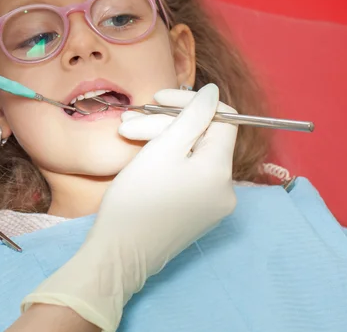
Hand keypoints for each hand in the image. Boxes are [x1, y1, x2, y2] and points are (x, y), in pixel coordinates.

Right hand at [22, 85, 237, 330]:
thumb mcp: (163, 148)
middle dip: (166, 123)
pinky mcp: (198, 214)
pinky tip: (141, 156)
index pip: (222, 119)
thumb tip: (213, 93)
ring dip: (162, 139)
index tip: (158, 97)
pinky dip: (167, 160)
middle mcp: (226, 189)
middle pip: (203, 137)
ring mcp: (213, 204)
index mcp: (221, 171)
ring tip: (126, 135)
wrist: (120, 253)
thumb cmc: (138, 199)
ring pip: (193, 154)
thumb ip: (192, 116)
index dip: (191, 103)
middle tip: (129, 122)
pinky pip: (189, 175)